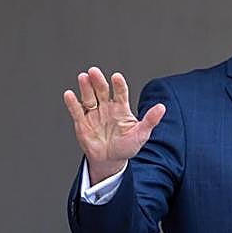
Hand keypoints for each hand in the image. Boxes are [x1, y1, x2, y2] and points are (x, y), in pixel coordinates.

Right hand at [63, 67, 165, 182]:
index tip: (116, 77)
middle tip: (94, 71)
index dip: (118, 85)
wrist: (110, 160)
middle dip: (98, 81)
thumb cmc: (127, 146)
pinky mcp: (82, 123)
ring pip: (89, 98)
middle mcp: (106, 108)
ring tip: (83, 77)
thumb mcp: (141, 134)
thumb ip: (150, 120)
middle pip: (102, 91)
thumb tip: (162, 107)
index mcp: (121, 108)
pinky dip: (72, 103)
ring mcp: (93, 114)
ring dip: (85, 88)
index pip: (120, 93)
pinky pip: (76, 111)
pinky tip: (69, 94)